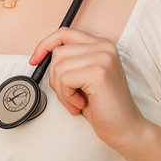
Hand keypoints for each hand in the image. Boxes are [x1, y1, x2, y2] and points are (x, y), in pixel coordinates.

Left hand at [29, 28, 146, 151]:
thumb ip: (70, 61)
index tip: (35, 60)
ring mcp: (103, 58)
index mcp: (101, 45)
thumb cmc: (103, 106)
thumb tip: (41, 56)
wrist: (125, 127)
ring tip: (77, 101)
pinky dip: (67, 97)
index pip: (64, 33)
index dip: (45, 45)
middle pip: (58, 52)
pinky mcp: (99, 72)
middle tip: (70, 95)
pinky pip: (65, 80)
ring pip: (58, 67)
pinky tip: (81, 104)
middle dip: (56, 78)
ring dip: (62, 90)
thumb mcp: (83, 77)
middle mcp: (104, 47)